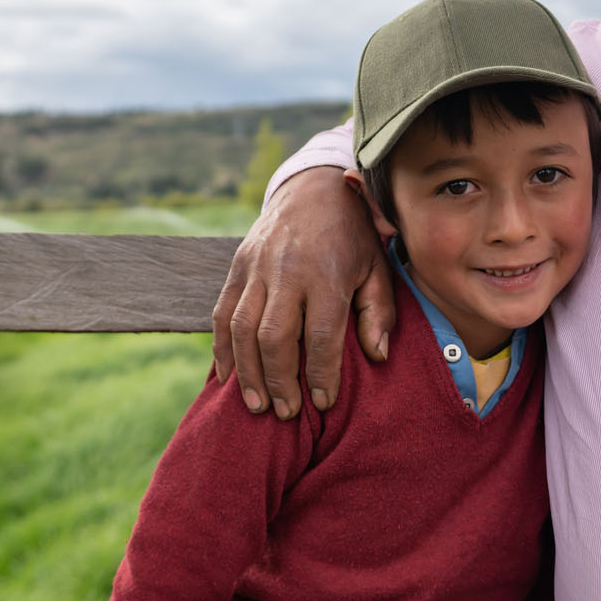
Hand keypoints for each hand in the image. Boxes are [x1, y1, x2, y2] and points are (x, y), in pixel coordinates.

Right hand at [212, 166, 393, 418]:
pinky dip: (222, 348)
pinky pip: (221, 312)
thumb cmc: (353, 236)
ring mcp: (256, 267)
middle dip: (280, 381)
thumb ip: (378, 313)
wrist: (314, 187)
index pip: (321, 335)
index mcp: (327, 273)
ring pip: (242, 328)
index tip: (324, 402)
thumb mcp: (377, 268)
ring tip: (258, 405)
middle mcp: (287, 270)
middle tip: (287, 413)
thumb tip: (378, 356)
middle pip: (275, 336)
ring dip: (248, 372)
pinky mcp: (237, 267)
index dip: (321, 374)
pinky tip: (228, 377)